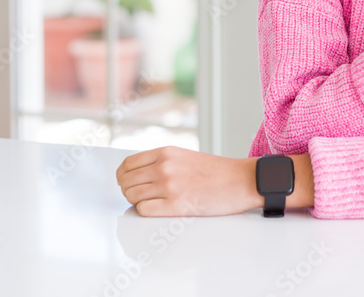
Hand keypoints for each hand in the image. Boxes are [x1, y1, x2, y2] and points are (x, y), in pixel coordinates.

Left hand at [116, 146, 259, 216]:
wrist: (240, 181)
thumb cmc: (216, 171)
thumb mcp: (185, 156)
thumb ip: (162, 161)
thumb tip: (137, 174)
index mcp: (166, 152)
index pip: (127, 164)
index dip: (123, 176)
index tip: (128, 182)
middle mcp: (164, 167)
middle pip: (126, 181)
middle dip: (129, 190)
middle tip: (140, 194)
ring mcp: (169, 186)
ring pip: (132, 196)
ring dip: (137, 201)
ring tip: (153, 202)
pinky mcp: (175, 205)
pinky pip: (144, 209)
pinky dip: (146, 211)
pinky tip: (159, 209)